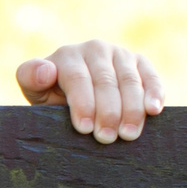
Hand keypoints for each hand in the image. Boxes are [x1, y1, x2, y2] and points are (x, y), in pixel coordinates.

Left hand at [17, 40, 162, 143]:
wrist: (74, 93)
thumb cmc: (52, 96)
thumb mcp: (36, 90)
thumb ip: (31, 78)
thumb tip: (47, 71)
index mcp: (67, 56)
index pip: (78, 79)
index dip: (83, 104)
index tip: (85, 129)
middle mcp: (94, 49)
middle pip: (105, 81)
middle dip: (108, 112)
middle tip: (107, 138)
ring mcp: (119, 54)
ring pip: (129, 81)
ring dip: (131, 109)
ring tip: (129, 134)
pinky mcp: (140, 62)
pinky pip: (151, 76)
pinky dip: (155, 93)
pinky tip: (154, 111)